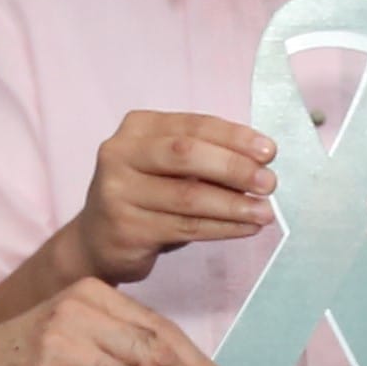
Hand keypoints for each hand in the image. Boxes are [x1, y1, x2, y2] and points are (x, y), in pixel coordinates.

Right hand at [65, 109, 278, 285]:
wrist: (97, 240)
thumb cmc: (145, 198)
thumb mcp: (167, 167)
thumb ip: (204, 157)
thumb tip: (260, 163)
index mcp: (138, 128)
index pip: (193, 126)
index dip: (234, 137)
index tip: (269, 151)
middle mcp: (121, 153)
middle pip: (186, 154)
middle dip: (234, 167)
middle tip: (269, 183)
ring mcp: (119, 192)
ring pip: (188, 197)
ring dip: (234, 205)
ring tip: (265, 212)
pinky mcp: (126, 228)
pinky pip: (185, 227)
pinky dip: (222, 228)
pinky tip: (245, 228)